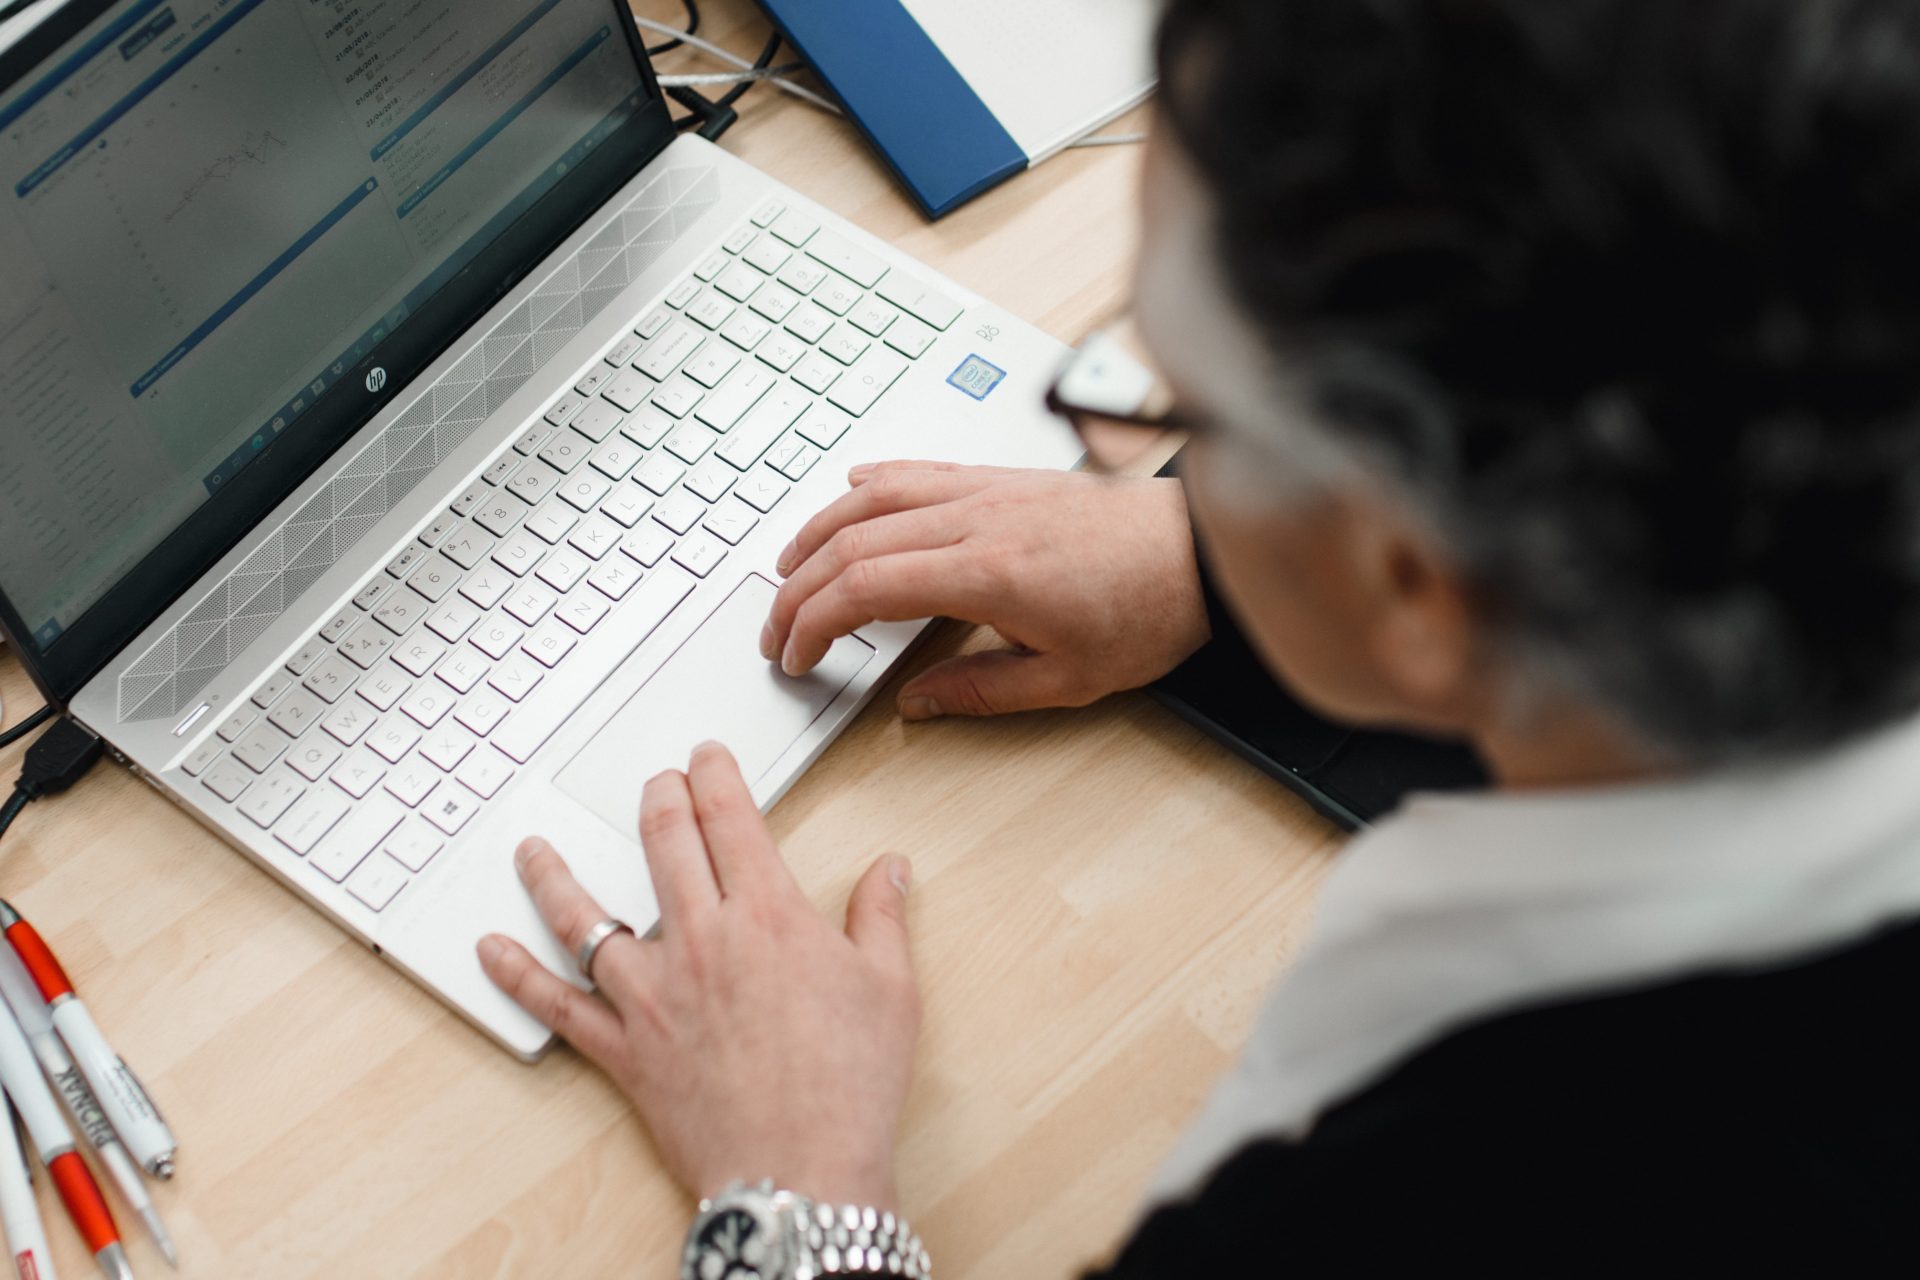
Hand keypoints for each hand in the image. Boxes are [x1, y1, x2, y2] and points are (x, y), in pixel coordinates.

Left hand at [477, 741, 919, 1209]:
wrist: (802, 1171)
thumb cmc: (849, 1087)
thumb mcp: (891, 990)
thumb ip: (881, 918)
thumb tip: (890, 870)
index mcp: (769, 916)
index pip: (732, 821)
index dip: (715, 777)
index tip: (706, 759)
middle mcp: (702, 941)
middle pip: (664, 846)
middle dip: (658, 800)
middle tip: (655, 782)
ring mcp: (655, 994)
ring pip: (590, 918)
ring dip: (556, 876)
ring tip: (534, 849)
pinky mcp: (625, 1049)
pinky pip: (560, 1006)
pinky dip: (518, 977)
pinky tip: (491, 951)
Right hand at [763, 461, 1210, 718]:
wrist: (1205, 552)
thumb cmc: (1152, 609)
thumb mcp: (1068, 680)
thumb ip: (980, 690)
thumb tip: (915, 703)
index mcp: (988, 573)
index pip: (865, 588)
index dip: (812, 623)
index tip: (795, 655)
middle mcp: (979, 518)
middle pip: (853, 542)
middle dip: (798, 588)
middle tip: (777, 630)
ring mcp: (990, 489)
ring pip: (875, 497)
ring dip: (819, 531)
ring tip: (789, 568)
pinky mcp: (1006, 477)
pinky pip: (920, 470)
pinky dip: (873, 485)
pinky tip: (852, 496)